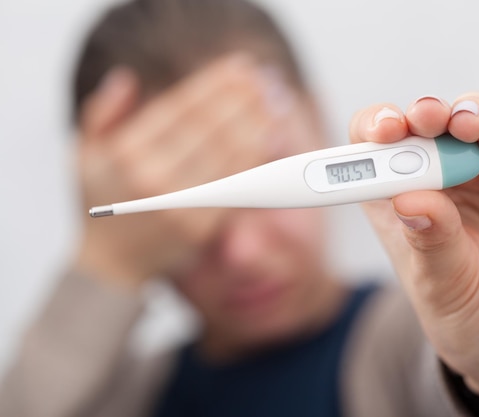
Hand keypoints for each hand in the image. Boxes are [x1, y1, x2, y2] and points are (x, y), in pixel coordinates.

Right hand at [75, 54, 293, 288]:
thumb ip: (102, 113)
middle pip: (209, 128)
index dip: (214, 85)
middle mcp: (152, 176)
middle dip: (241, 98)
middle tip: (265, 78)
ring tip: (274, 101)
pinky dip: (254, 159)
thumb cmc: (100, 201)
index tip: (239, 68)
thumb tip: (128, 77)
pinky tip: (269, 138)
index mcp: (125, 152)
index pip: (180, 109)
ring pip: (226, 154)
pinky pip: (233, 185)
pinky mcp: (200, 227)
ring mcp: (178, 204)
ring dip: (255, 123)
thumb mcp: (83, 153)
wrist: (110, 265)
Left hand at [349, 93, 478, 414]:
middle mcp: (443, 181)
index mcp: (403, 203)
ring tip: (461, 127)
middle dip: (420, 115)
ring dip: (464, 114)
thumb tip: (408, 198)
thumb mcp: (443, 288)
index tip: (379, 133)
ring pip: (472, 119)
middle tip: (422, 120)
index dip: (373, 131)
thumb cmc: (475, 317)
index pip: (374, 151)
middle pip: (424, 126)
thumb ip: (430, 243)